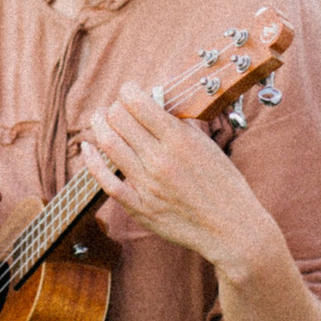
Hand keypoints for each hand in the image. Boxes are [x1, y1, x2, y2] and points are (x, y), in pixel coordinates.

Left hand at [82, 85, 320, 320]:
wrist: (232, 229)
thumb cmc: (224, 185)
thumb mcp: (208, 145)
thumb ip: (182, 121)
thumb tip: (162, 94)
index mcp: (179, 140)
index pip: (137, 102)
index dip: (128, 91)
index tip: (130, 91)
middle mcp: (160, 159)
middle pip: (119, 119)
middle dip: (114, 107)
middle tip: (117, 108)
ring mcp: (147, 185)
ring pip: (108, 144)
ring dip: (99, 125)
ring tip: (100, 120)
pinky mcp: (139, 206)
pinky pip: (106, 180)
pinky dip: (92, 160)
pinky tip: (88, 147)